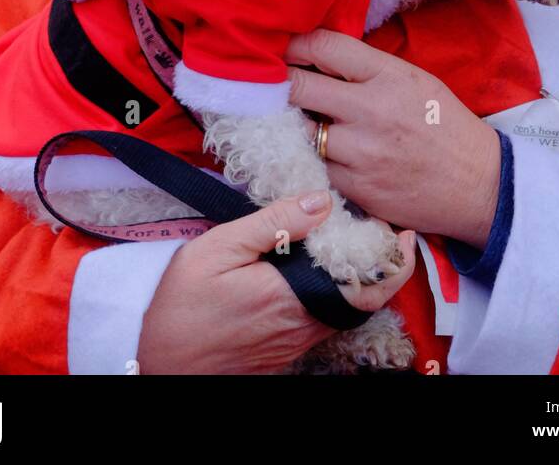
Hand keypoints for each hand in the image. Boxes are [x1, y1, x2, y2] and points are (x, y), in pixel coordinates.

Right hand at [137, 189, 416, 374]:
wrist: (156, 358)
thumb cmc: (181, 303)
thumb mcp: (219, 247)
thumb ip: (273, 223)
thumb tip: (321, 201)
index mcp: (293, 298)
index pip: (365, 287)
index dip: (392, 261)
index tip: (401, 232)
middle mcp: (302, 326)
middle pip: (363, 300)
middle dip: (380, 265)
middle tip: (385, 232)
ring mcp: (295, 341)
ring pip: (344, 310)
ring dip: (357, 279)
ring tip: (355, 241)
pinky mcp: (284, 349)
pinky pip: (322, 320)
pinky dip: (333, 294)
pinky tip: (320, 269)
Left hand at [286, 29, 500, 248]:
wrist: (480, 185)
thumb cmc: (445, 125)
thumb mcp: (414, 80)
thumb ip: (369, 68)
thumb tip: (321, 56)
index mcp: (387, 76)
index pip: (324, 46)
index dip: (294, 45)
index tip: (281, 49)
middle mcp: (370, 110)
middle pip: (299, 86)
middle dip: (278, 83)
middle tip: (269, 83)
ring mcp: (361, 152)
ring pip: (301, 131)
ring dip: (295, 126)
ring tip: (296, 122)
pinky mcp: (357, 188)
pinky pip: (317, 168)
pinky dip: (314, 160)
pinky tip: (320, 155)